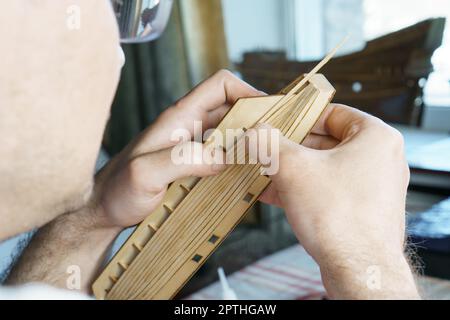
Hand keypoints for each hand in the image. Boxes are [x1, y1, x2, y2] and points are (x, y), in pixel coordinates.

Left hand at [89, 70, 261, 228]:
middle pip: (231, 108)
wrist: (103, 210)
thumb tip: (223, 156)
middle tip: (275, 140)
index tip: (268, 111)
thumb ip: (182, 159)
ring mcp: (191, 146)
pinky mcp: (193, 165)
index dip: (246, 91)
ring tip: (266, 158)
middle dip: (256, 118)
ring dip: (249, 140)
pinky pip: (223, 154)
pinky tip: (245, 176)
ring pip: (230, 132)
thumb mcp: (145, 173)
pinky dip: (238, 159)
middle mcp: (188, 127)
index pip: (219, 86)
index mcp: (179, 118)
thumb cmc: (117, 190)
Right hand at [257, 104, 418, 298]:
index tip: (277, 122)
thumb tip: (254, 133)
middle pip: (325, 142)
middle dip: (290, 148)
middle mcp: (379, 160)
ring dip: (291, 170)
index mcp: (375, 138)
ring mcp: (371, 187)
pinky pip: (326, 190)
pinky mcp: (361, 210)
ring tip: (263, 170)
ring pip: (323, 168)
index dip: (299, 116)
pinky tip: (272, 193)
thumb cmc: (341, 219)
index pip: (332, 113)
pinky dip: (301, 189)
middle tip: (265, 148)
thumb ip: (269, 143)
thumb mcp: (293, 168)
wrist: (358, 271)